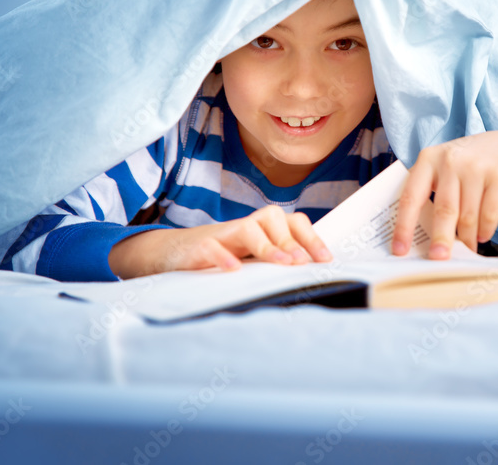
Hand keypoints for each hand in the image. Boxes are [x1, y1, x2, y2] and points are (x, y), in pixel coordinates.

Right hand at [108, 206, 331, 278]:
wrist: (172, 252)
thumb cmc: (221, 256)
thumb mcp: (252, 259)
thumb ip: (277, 262)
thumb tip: (312, 279)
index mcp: (263, 230)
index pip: (292, 222)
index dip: (311, 238)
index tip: (325, 260)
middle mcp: (246, 227)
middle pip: (274, 219)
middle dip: (292, 240)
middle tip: (303, 263)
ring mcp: (222, 234)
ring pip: (248, 228)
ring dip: (268, 246)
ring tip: (282, 264)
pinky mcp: (198, 247)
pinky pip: (212, 245)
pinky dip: (223, 256)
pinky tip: (234, 269)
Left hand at [391, 131, 497, 259]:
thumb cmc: (471, 165)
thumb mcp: (446, 168)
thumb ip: (431, 192)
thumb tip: (419, 237)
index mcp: (429, 159)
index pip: (411, 197)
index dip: (404, 226)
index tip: (400, 250)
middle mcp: (452, 160)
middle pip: (444, 210)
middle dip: (440, 239)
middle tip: (438, 259)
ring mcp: (478, 166)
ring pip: (468, 216)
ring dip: (467, 238)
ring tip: (467, 247)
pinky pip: (489, 214)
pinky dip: (485, 230)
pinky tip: (483, 235)